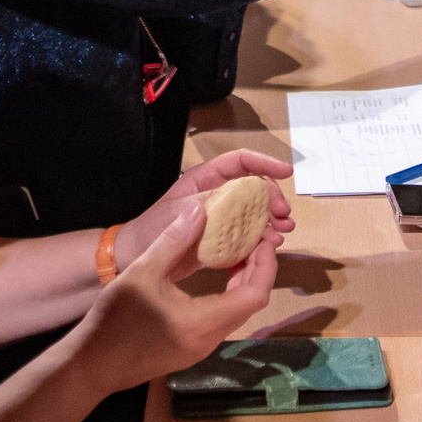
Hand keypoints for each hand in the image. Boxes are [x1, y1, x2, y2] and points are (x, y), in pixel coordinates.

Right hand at [66, 201, 281, 396]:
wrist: (92, 365)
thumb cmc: (114, 320)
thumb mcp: (142, 272)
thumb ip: (173, 240)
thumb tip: (199, 210)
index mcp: (203, 322)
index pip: (255, 295)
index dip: (265, 265)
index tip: (262, 239)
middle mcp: (209, 340)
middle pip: (250, 304)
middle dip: (257, 270)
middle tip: (252, 240)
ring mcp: (200, 349)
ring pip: (236, 313)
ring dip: (242, 283)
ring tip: (236, 252)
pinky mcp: (190, 351)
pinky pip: (220, 320)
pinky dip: (227, 296)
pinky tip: (215, 277)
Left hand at [120, 150, 294, 264]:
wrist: (135, 259)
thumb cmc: (150, 231)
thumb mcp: (175, 214)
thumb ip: (202, 204)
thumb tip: (230, 197)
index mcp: (205, 180)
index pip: (240, 161)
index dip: (264, 163)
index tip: (286, 172)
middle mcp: (216, 195)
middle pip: (253, 187)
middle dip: (272, 197)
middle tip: (284, 214)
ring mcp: (220, 217)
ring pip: (254, 211)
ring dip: (271, 220)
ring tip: (284, 231)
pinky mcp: (220, 239)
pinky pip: (247, 234)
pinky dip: (261, 238)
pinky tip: (271, 245)